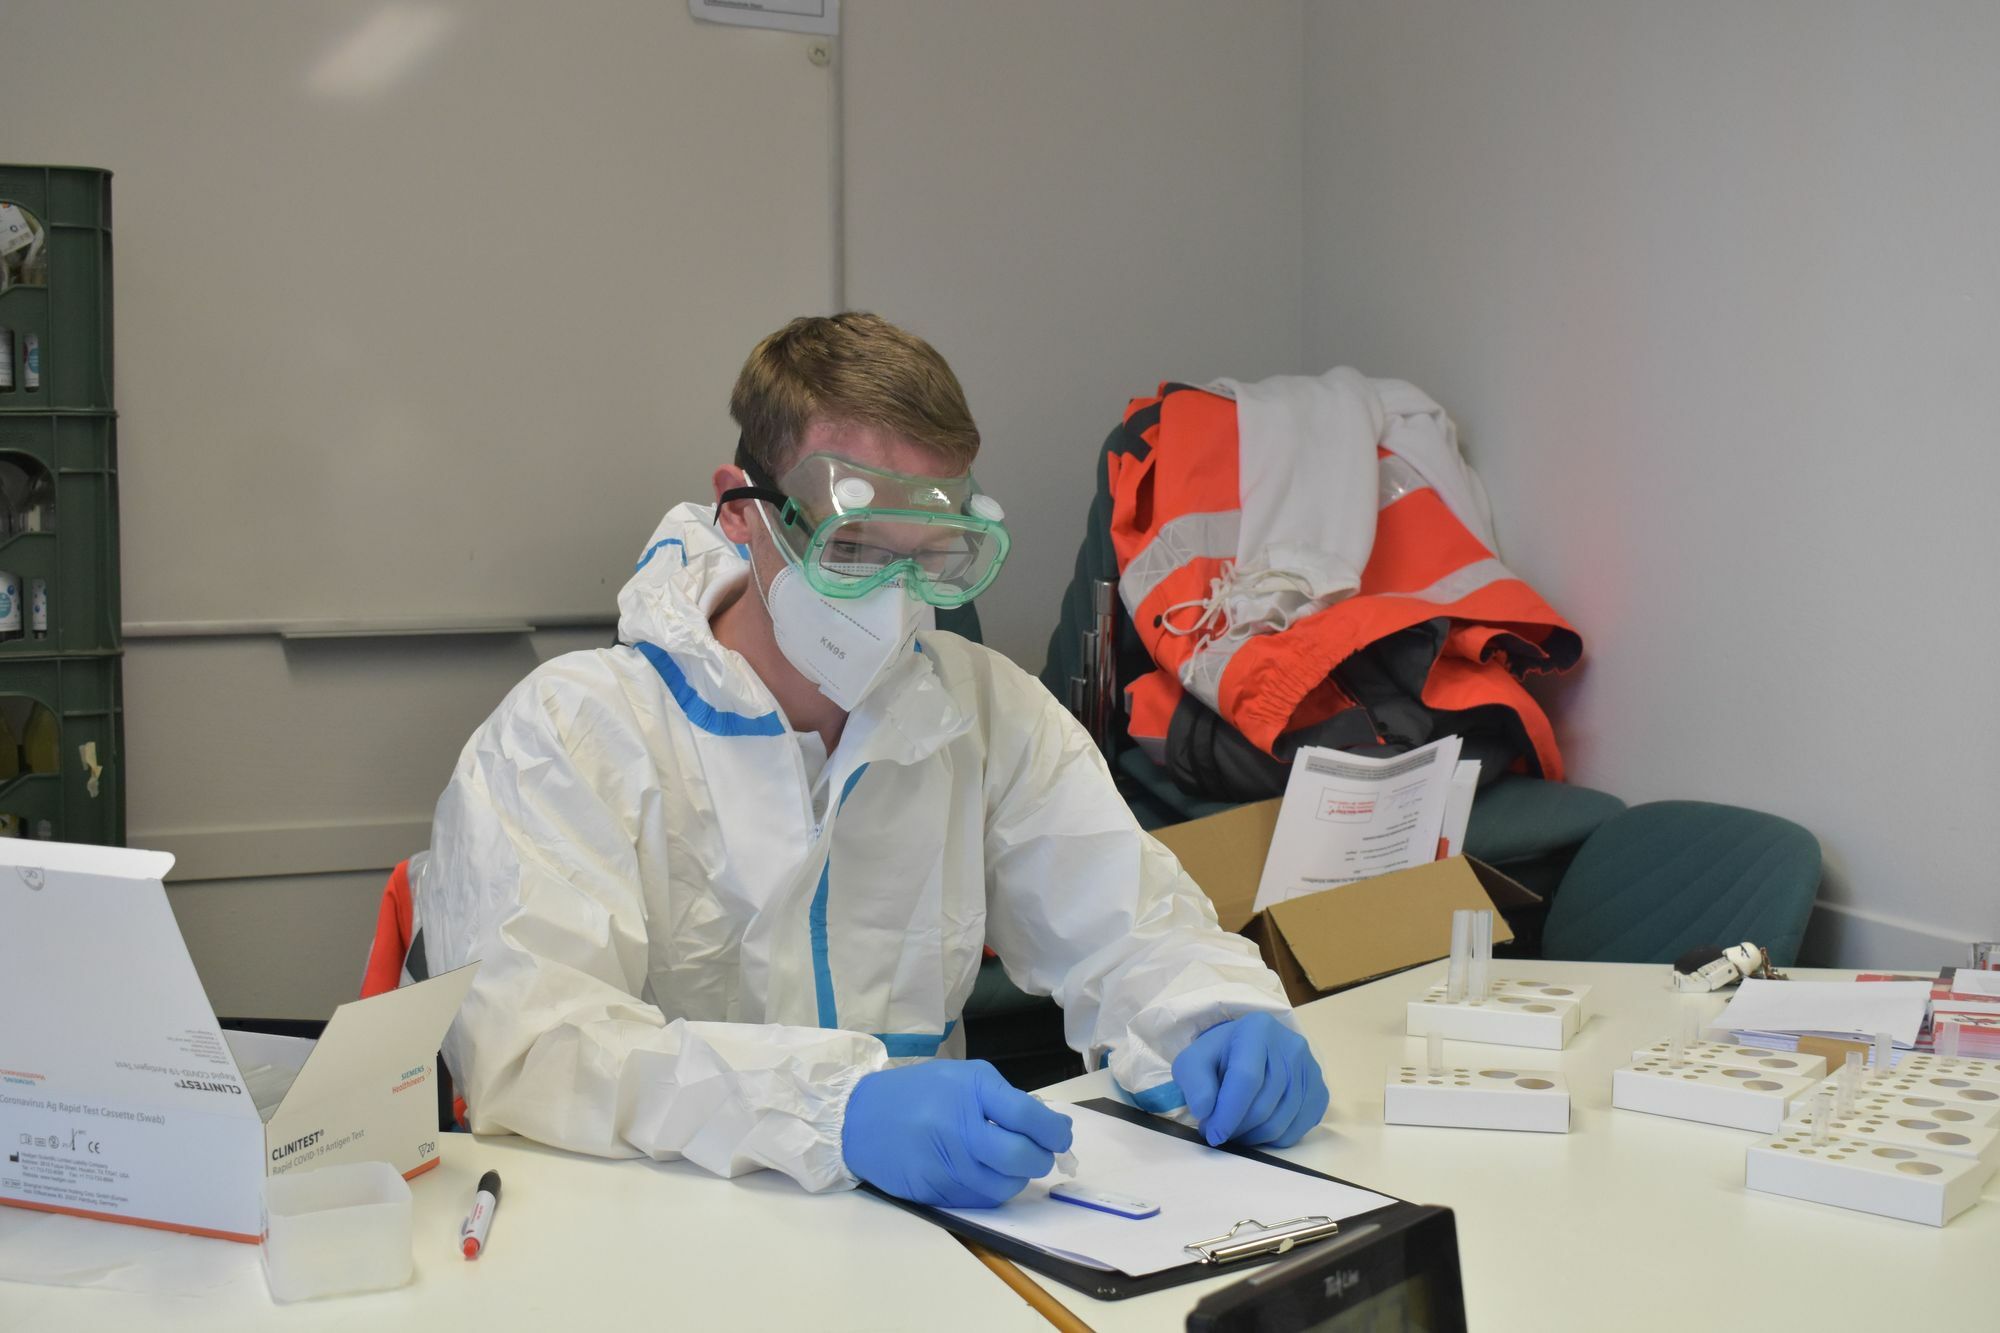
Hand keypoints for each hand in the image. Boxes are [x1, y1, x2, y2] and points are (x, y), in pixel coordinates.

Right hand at [842, 1059, 1073, 1207]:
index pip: (1027, 1116)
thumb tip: (1050, 1126)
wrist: (858, 1118)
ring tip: (1009, 1163)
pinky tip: (984, 1174)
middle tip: (1040, 1152)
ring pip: (1004, 1186)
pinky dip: (991, 1190)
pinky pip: (979, 1200)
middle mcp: (958, 1127)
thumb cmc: (917, 1092)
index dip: (1053, 1131)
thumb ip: (1003, 1098)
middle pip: (1020, 1157)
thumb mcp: (961, 1077)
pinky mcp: (933, 1190)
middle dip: (1040, 1159)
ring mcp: (944, 1163)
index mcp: (970, 1090)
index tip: (1061, 1136)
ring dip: (1017, 1178)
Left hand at [1171, 1012, 1328, 1147]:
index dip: (1228, 1113)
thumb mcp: (1195, 1060)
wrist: (1251, 1048)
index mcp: (1257, 1030)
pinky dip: (1274, 1139)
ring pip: (1281, 1122)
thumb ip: (1195, 1082)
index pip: (1246, 1079)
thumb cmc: (1221, 1055)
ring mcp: (1310, 1069)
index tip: (1213, 1134)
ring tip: (1236, 1130)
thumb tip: (1205, 1111)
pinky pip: (1298, 1129)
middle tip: (1219, 1132)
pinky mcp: (1320, 1090)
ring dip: (1253, 1137)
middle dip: (1236, 1128)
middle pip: (1264, 1104)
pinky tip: (1258, 1129)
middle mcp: (1291, 1046)